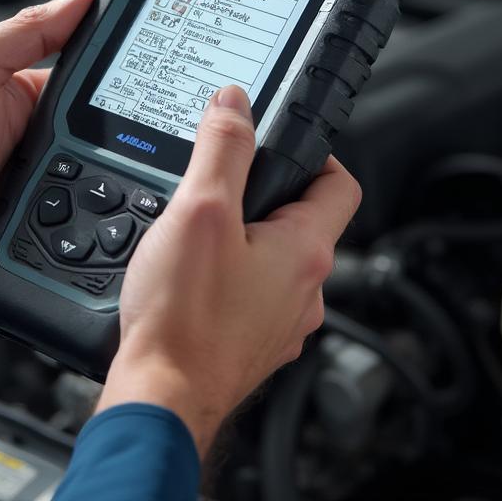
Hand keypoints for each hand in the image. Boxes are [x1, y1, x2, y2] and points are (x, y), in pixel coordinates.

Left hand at [0, 0, 97, 312]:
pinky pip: (90, 237)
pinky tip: (98, 231)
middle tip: (112, 151)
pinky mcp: (50, 239)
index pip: (99, 86)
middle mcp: (50, 146)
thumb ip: (28, 31)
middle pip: (114, 145)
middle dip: (121, 150)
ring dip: (112, 196)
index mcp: (36, 99)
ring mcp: (52, 194)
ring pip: (112, 194)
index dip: (127, 85)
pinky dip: (97, 236)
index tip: (160, 86)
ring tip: (96, 191)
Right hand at [96, 85, 360, 456]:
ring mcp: (280, 321)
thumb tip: (235, 103)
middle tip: (219, 181)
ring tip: (197, 228)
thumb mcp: (200, 210)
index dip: (315, 152)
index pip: (340, 182)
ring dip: (243, 236)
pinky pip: (251, 292)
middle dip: (264, 193)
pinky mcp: (251, 341)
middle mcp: (305, 290)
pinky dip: (228, 274)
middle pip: (302, 219)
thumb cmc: (185, 318)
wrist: (161, 397)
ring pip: (273, 258)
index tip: (280, 140)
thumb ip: (222, 149)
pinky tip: (190, 274)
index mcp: (306, 251)